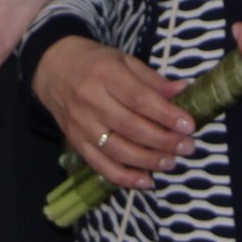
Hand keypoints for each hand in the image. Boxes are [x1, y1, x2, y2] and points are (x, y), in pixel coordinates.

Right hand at [33, 38, 196, 192]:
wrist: (53, 68)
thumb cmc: (95, 63)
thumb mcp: (124, 61)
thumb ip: (153, 80)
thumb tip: (184, 91)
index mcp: (106, 74)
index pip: (140, 99)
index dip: (166, 115)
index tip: (188, 125)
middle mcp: (91, 100)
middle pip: (131, 127)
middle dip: (163, 140)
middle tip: (187, 147)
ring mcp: (81, 124)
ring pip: (117, 149)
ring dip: (147, 160)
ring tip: (170, 162)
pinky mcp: (76, 142)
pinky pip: (100, 164)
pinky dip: (123, 177)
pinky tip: (145, 181)